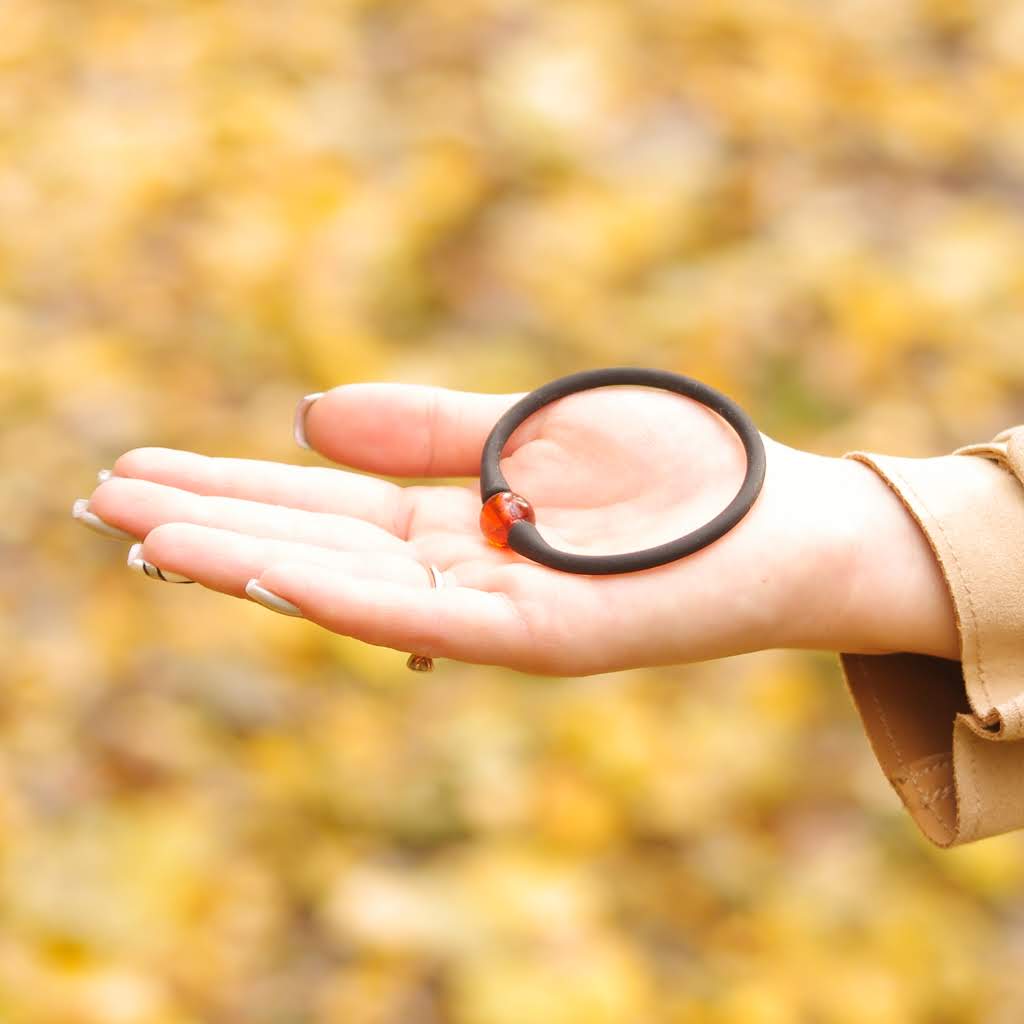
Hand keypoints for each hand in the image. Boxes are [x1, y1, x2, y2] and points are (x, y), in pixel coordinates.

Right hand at [80, 382, 957, 674]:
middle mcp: (455, 575)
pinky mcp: (541, 640)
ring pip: (351, 587)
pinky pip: (428, 619)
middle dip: (212, 522)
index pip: (319, 505)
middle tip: (102, 498)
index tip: (141, 466)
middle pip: (314, 544)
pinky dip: (349, 595)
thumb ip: (421, 428)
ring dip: (250, 562)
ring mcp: (491, 615)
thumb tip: (303, 418)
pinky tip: (272, 567)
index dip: (230, 486)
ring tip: (149, 534)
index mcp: (450, 524)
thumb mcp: (521, 427)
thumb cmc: (667, 472)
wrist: (777, 523)